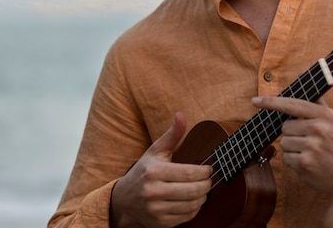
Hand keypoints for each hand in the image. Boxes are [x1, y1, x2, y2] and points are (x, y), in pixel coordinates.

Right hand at [110, 112, 212, 227]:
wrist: (123, 200)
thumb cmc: (143, 171)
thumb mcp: (155, 151)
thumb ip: (171, 135)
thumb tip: (181, 115)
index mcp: (154, 171)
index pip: (190, 173)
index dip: (205, 171)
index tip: (209, 169)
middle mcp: (153, 191)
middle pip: (193, 190)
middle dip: (207, 185)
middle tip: (209, 180)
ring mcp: (156, 209)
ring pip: (192, 205)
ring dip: (203, 197)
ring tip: (203, 190)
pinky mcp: (160, 223)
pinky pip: (186, 217)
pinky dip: (194, 209)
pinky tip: (194, 201)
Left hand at [251, 96, 332, 193]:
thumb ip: (315, 98)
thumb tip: (302, 71)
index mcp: (324, 115)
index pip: (292, 105)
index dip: (271, 102)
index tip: (255, 101)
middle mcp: (318, 128)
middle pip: (285, 126)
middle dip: (292, 133)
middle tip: (309, 140)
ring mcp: (311, 146)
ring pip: (284, 142)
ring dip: (293, 148)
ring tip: (310, 152)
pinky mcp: (305, 163)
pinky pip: (286, 158)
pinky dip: (294, 161)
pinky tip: (309, 163)